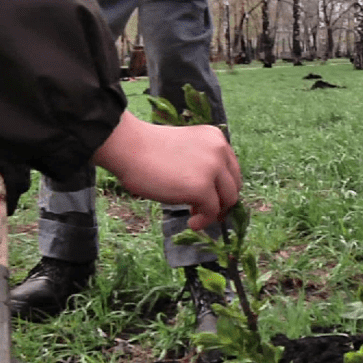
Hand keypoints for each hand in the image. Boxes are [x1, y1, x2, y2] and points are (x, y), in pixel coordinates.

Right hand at [91, 111, 240, 230]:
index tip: (213, 198)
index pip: (232, 169)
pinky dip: (204, 221)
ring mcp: (213, 169)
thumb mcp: (186, 149)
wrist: (128, 147)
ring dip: (215, 212)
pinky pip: (212, 211)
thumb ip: (202, 163)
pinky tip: (192, 223)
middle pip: (234, 185)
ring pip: (228, 200)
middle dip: (222, 201)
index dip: (223, 187)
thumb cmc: (147, 150)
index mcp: (216, 138)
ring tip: (196, 217)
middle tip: (205, 211)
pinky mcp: (202, 187)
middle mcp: (219, 151)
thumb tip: (212, 193)